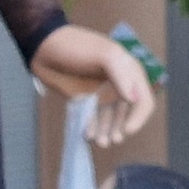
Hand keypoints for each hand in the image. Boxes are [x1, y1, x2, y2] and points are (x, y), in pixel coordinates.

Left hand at [32, 26, 155, 144]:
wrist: (44, 47)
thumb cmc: (76, 46)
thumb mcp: (104, 54)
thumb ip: (121, 75)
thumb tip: (134, 99)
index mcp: (128, 71)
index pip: (144, 100)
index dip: (139, 117)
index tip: (127, 130)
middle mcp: (118, 84)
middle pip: (127, 114)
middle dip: (121, 128)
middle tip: (112, 140)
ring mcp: (101, 93)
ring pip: (109, 119)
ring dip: (107, 132)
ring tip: (100, 142)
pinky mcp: (84, 100)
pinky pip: (92, 119)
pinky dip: (92, 128)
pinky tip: (87, 135)